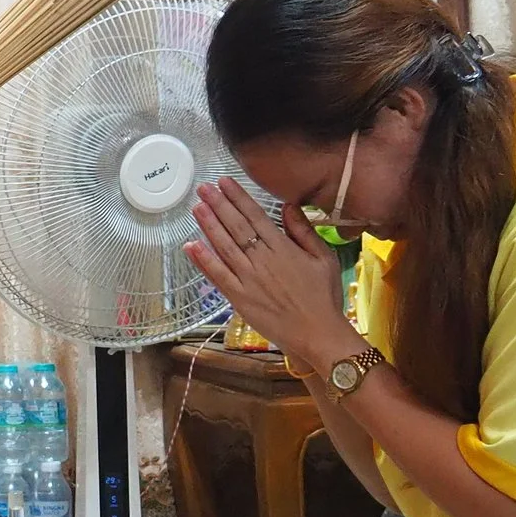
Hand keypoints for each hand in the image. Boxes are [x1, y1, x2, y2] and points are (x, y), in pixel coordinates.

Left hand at [184, 179, 357, 363]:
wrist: (318, 334)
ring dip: (208, 226)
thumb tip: (288, 205)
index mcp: (282, 248)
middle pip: (235, 227)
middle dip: (218, 205)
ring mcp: (248, 279)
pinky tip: (191, 245)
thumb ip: (304, 231)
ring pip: (223, 247)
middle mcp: (262, 260)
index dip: (238, 197)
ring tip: (196, 207)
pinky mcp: (239, 298)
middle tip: (203, 188)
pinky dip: (203, 260)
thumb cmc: (324, 297)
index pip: (255, 216)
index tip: (224, 182)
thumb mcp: (323, 258)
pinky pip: (217, 276)